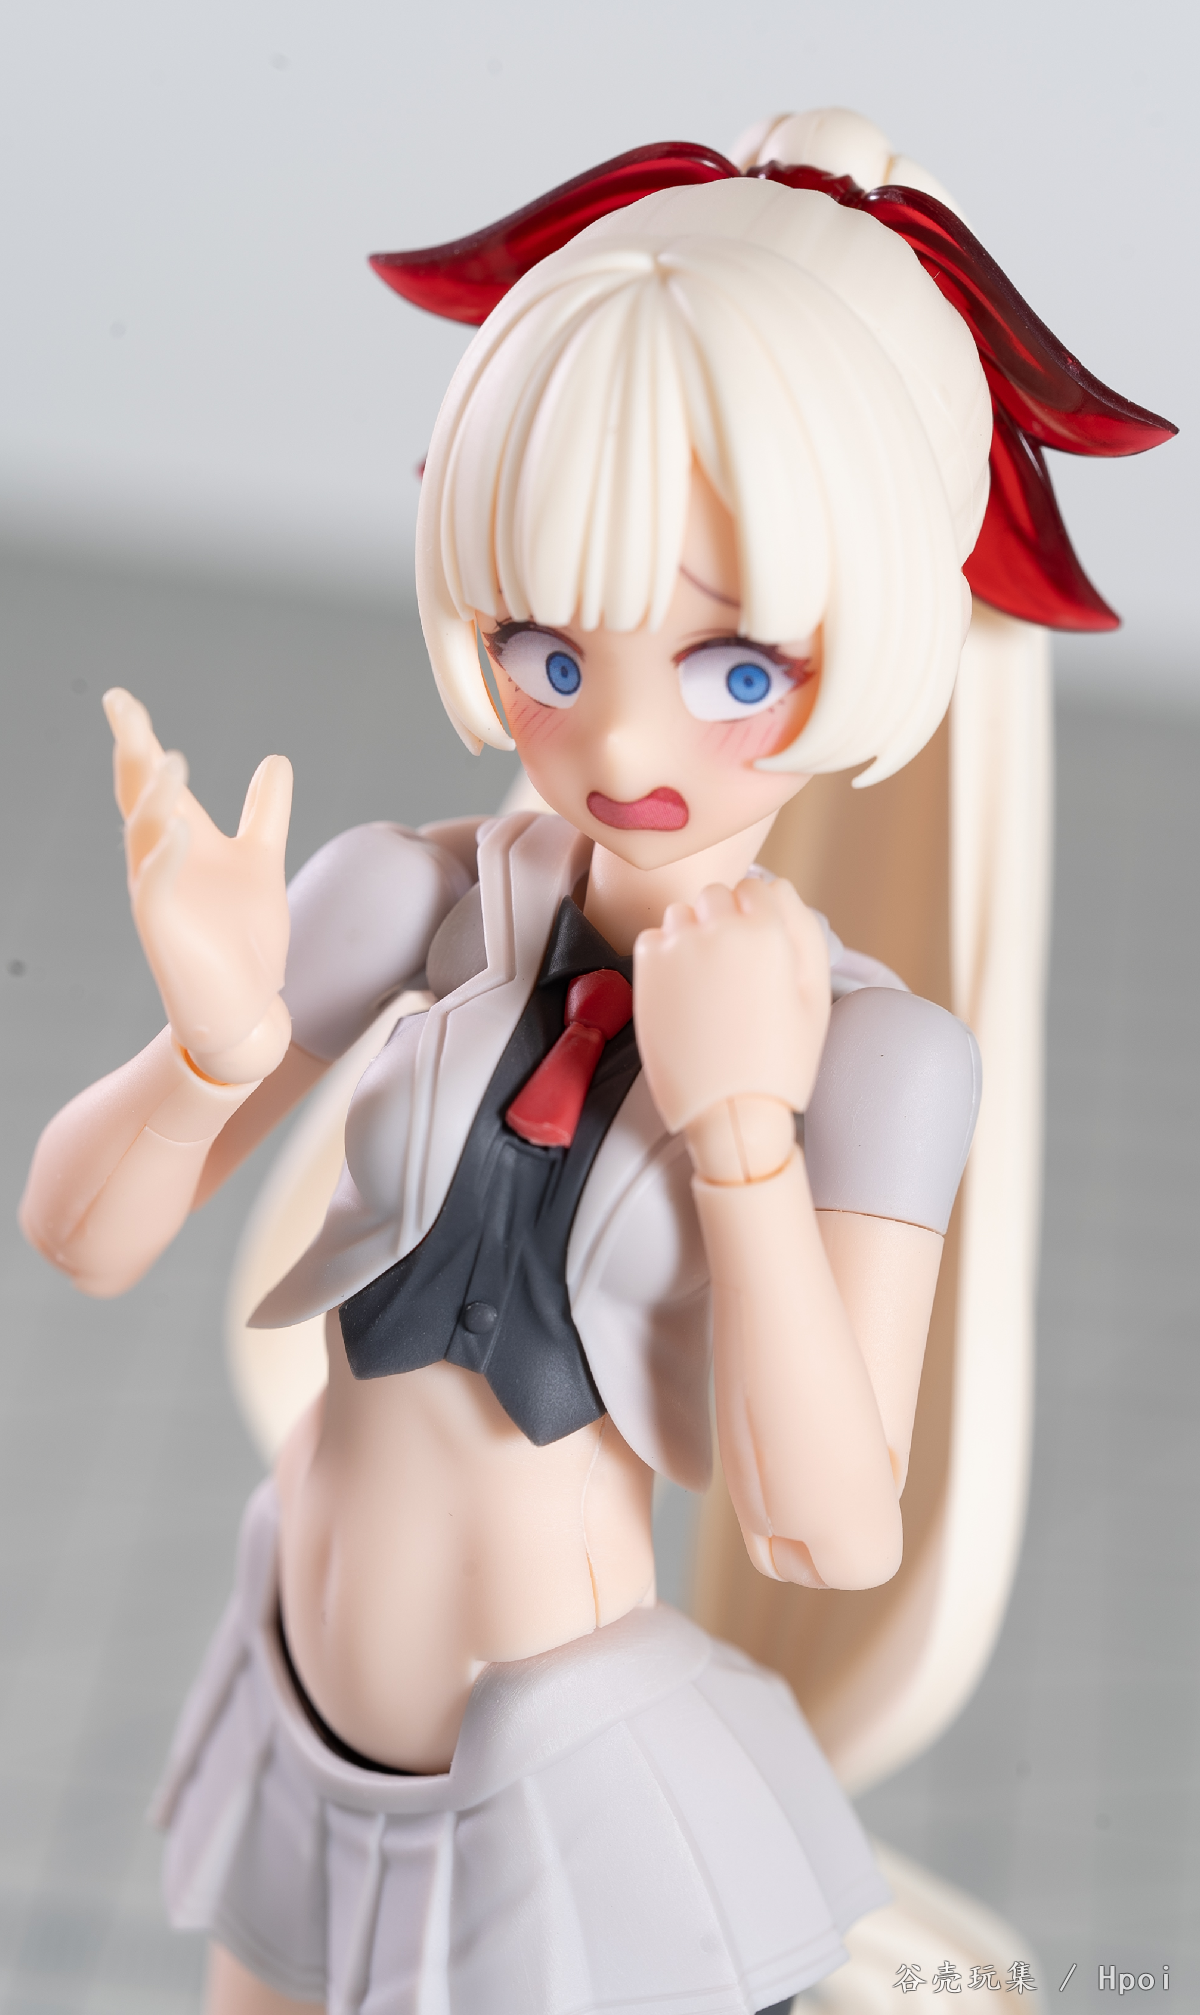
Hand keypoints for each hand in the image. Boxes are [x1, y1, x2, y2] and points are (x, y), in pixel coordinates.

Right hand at [105, 688, 293, 1081]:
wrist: (248, 1009)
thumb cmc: (245, 939)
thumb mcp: (263, 862)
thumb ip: (265, 814)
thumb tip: (275, 760)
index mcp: (183, 840)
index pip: (155, 779)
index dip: (139, 739)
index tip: (121, 699)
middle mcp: (161, 861)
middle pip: (138, 796)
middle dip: (131, 752)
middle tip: (121, 707)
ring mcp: (158, 895)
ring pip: (144, 835)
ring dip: (154, 797)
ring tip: (167, 759)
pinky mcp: (163, 931)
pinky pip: (154, 888)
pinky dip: (164, 858)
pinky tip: (177, 830)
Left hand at [633, 876, 829, 1139]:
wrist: (730, 1114)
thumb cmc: (782, 1060)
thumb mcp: (816, 994)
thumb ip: (803, 931)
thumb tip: (777, 888)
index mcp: (768, 931)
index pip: (759, 887)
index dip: (760, 918)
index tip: (759, 950)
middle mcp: (719, 929)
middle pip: (717, 895)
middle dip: (724, 922)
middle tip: (732, 971)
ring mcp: (678, 947)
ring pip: (682, 912)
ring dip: (692, 934)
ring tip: (706, 983)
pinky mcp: (646, 970)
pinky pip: (653, 938)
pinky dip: (664, 956)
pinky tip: (681, 992)